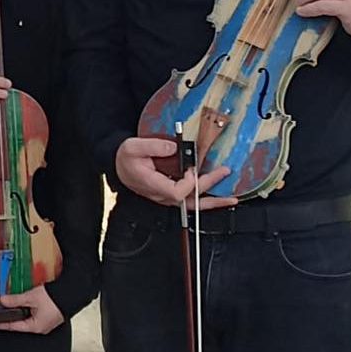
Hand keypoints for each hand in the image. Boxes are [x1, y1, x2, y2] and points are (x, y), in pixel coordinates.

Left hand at [0, 285, 65, 334]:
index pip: (11, 327)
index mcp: (34, 327)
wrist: (71, 294)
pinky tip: (24, 303)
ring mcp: (44, 323)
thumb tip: (3, 301)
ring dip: (19, 311)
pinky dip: (27, 309)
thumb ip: (15, 300)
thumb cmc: (55, 299)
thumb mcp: (31, 298)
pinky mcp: (48, 317)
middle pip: (19, 323)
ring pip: (26, 318)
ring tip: (10, 306)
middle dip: (9, 316)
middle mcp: (39, 327)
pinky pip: (33, 314)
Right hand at [115, 137, 237, 209]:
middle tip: (223, 172)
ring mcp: (167, 197)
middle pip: (189, 198)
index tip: (192, 167)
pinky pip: (190, 201)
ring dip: (212, 202)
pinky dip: (206, 200)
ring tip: (230, 199)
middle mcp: (161, 195)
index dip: (188, 182)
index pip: (176, 192)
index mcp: (152, 184)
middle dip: (208, 184)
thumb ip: (152, 146)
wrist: (120, 166)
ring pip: (192, 205)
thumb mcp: (133, 147)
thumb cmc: (126, 159)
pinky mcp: (171, 194)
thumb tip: (172, 147)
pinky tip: (219, 198)